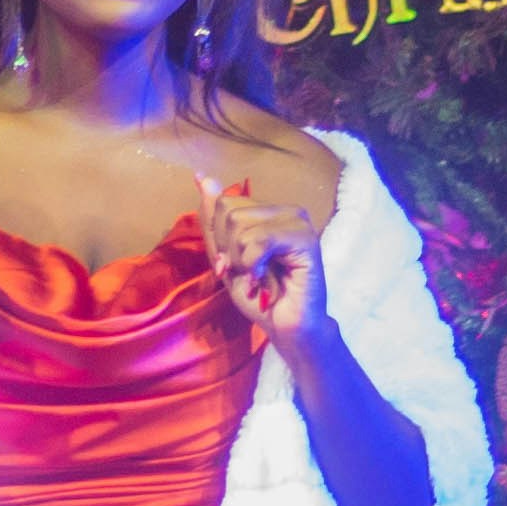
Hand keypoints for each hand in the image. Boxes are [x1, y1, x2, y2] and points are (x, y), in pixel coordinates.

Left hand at [202, 176, 324, 347]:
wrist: (286, 328)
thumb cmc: (259, 297)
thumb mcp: (225, 257)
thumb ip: (213, 221)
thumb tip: (202, 177)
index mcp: (267, 211)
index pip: (223, 203)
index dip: (220, 240)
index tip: (235, 265)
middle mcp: (284, 209)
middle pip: (229, 211)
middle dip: (229, 250)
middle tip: (249, 272)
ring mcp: (297, 221)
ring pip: (240, 224)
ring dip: (240, 260)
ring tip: (258, 277)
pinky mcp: (305, 238)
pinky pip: (259, 240)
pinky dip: (252, 264)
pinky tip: (264, 279)